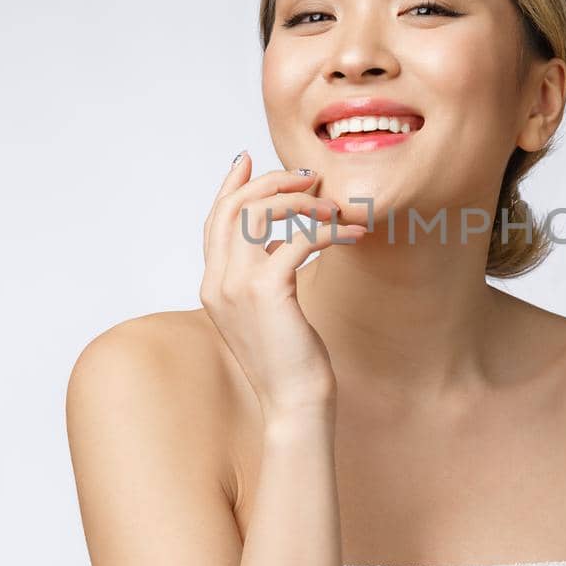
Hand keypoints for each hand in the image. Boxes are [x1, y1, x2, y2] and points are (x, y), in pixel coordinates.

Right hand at [199, 151, 365, 420]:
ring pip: (259, 213)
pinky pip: (297, 238)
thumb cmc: (291, 362)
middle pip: (234, 207)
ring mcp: (236, 286)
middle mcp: (216, 282)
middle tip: (310, 177)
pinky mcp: (267, 291)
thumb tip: (279, 243)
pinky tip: (352, 233)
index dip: (231, 185)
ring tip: (333, 205)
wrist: (295, 406)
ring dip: (301, 200)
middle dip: (272, 182)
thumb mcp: (270, 310)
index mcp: (213, 285)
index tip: (251, 159)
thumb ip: (265, 274)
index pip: (215, 220)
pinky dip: (328, 229)